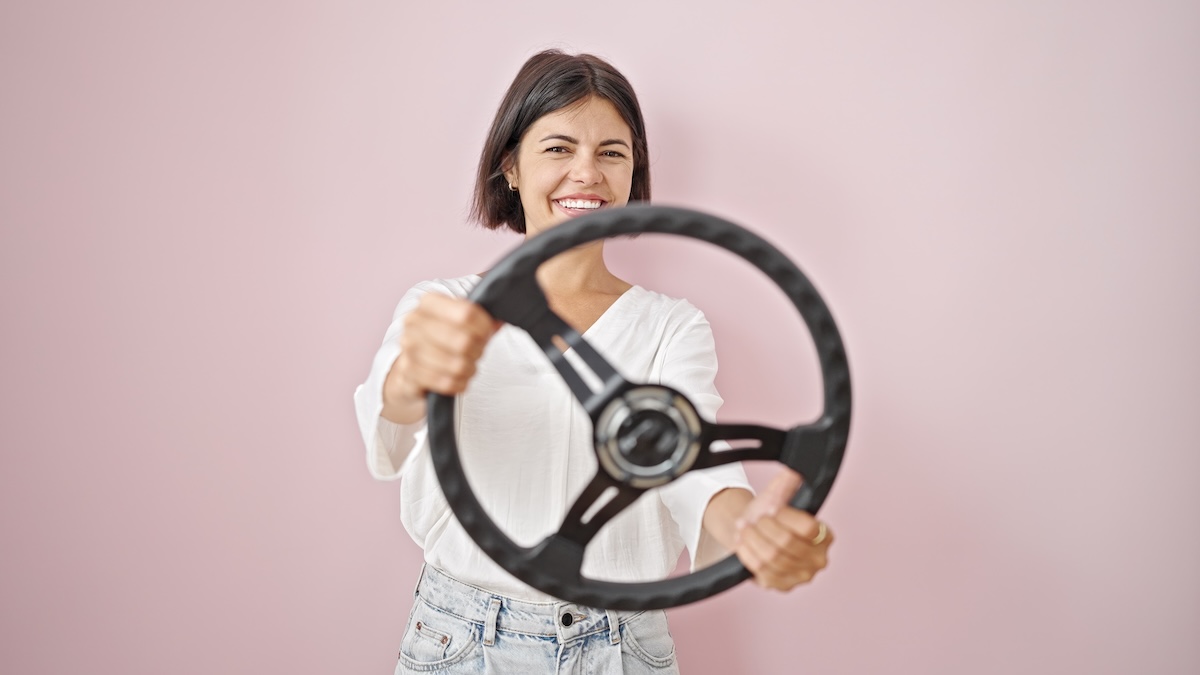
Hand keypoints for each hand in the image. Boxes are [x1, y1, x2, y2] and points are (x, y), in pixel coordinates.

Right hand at [382, 294, 499, 422]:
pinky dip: (459, 383)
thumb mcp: (461, 324)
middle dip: (477, 351)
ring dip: (468, 369)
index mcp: (428, 303)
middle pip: (463, 341)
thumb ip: (482, 320)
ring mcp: (409, 348)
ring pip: (456, 365)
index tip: (487, 333)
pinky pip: (446, 382)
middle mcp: (414, 322)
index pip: (467, 313)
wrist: (411, 369)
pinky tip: (458, 379)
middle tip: (477, 353)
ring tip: (467, 366)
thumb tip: (500, 320)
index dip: (484, 327)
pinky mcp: (408, 372)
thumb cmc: (441, 341)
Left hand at [735, 468, 832, 590]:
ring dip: (753, 539)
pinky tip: (744, 543)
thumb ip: (788, 482)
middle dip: (764, 527)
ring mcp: (801, 576)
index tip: (771, 508)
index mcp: (825, 535)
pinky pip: (761, 570)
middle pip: (787, 543)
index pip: (808, 528)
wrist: (753, 532)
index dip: (784, 517)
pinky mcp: (782, 586)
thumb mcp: (778, 495)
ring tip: (745, 529)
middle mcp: (818, 559)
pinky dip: (748, 554)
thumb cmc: (769, 514)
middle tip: (755, 519)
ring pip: (772, 556)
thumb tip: (795, 469)